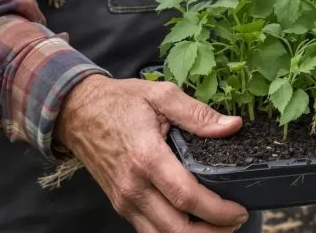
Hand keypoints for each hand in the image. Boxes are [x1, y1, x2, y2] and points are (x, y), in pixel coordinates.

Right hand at [55, 75, 247, 232]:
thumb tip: (233, 125)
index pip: (187, 196)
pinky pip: (149, 231)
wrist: (76, 112)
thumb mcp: (161, 95)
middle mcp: (133, 186)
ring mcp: (124, 200)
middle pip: (176, 228)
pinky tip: (193, 224)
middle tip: (235, 221)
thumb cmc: (120, 101)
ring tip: (219, 226)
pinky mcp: (120, 204)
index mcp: (147, 158)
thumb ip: (198, 114)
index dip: (217, 210)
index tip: (239, 210)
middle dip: (211, 232)